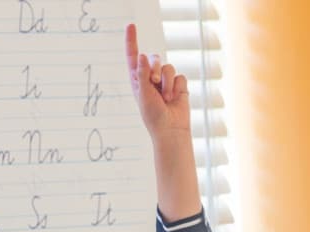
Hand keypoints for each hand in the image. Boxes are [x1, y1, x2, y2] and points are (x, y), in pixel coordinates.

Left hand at [125, 23, 190, 140]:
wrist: (171, 129)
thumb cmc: (153, 115)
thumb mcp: (143, 94)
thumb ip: (142, 74)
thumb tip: (141, 55)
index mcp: (138, 80)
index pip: (133, 57)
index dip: (132, 41)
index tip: (131, 25)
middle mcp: (151, 78)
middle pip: (154, 58)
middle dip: (155, 67)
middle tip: (154, 82)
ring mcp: (165, 81)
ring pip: (168, 67)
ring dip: (166, 82)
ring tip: (166, 98)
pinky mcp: (178, 84)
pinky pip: (178, 76)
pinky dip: (176, 87)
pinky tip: (174, 99)